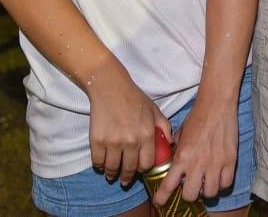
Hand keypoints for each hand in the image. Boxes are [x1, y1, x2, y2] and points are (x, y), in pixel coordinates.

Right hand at [85, 62, 168, 186]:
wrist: (110, 87)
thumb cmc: (134, 98)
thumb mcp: (154, 110)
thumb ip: (164, 127)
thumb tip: (170, 143)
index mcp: (147, 134)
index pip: (147, 163)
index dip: (144, 169)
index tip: (140, 169)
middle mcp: (131, 141)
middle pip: (129, 169)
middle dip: (127, 177)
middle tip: (125, 180)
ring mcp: (113, 142)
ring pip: (112, 168)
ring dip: (112, 174)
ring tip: (112, 175)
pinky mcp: (97, 140)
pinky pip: (98, 161)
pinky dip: (99, 166)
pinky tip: (102, 165)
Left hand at [155, 94, 237, 204]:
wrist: (216, 104)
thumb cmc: (197, 117)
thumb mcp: (180, 134)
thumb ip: (177, 151)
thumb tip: (175, 163)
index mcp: (182, 157)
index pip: (168, 185)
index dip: (162, 198)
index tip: (160, 202)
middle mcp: (197, 164)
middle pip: (190, 195)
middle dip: (189, 194)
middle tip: (190, 187)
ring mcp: (215, 163)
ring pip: (210, 193)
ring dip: (206, 191)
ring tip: (206, 183)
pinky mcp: (230, 160)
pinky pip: (226, 184)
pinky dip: (221, 184)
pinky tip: (218, 178)